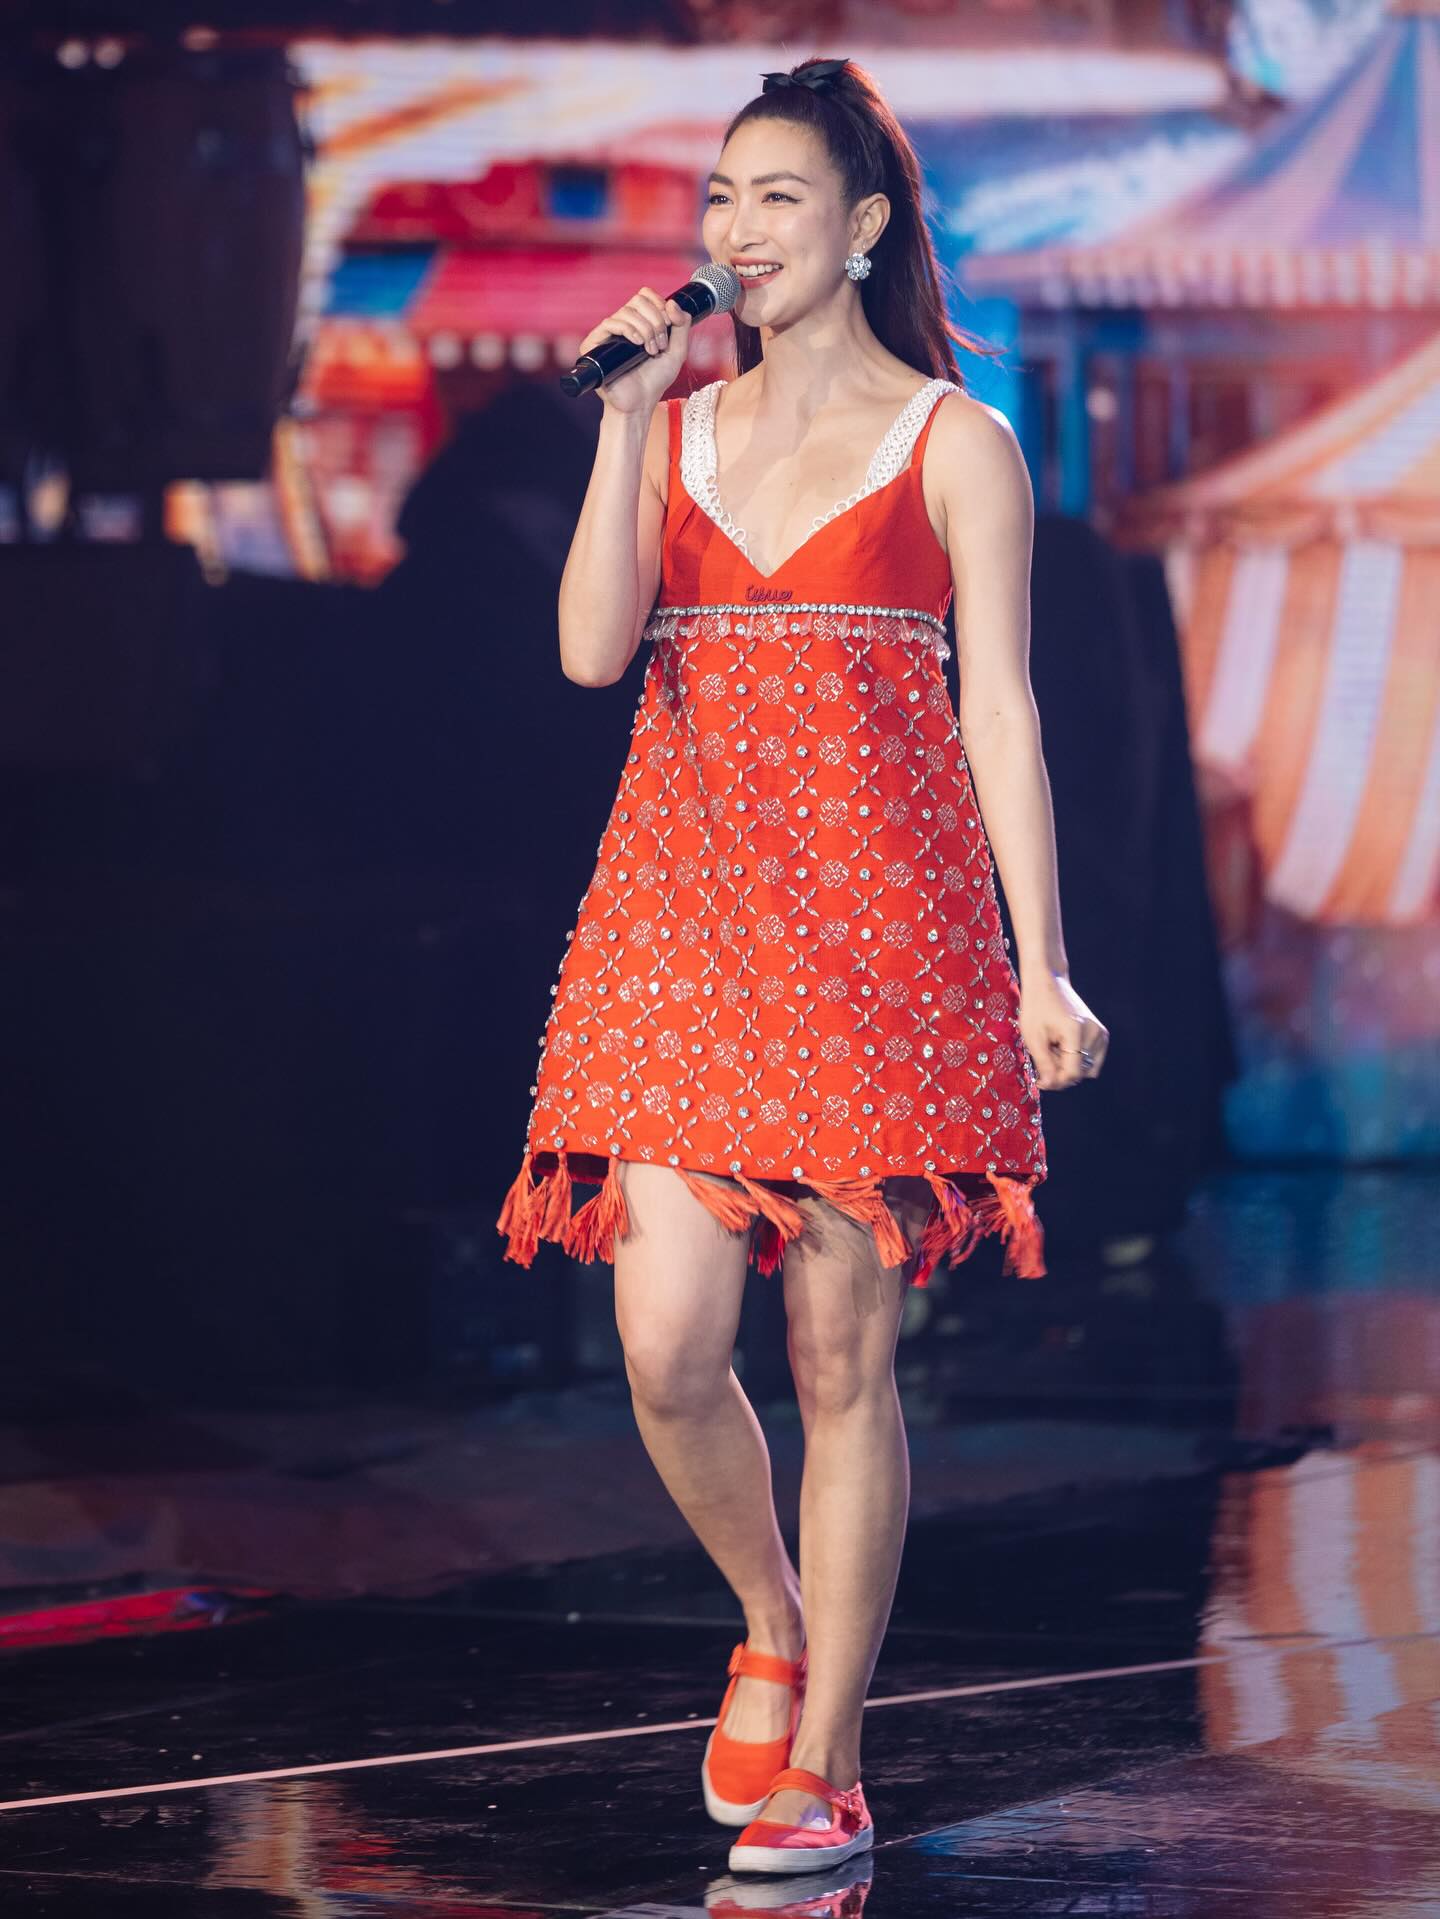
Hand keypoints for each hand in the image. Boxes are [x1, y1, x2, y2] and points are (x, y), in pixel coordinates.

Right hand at [577, 286, 692, 414]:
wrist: (640, 403)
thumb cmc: (655, 381)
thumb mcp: (677, 351)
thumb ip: (682, 325)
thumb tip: (672, 302)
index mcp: (638, 322)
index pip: (644, 295)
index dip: (659, 303)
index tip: (669, 325)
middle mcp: (622, 325)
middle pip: (637, 300)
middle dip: (656, 320)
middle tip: (661, 344)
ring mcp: (607, 334)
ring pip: (626, 311)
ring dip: (646, 329)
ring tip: (652, 351)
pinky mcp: (594, 344)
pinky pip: (609, 323)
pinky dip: (628, 329)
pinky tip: (637, 344)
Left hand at [1017, 972, 1107, 1090]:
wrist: (1048, 982)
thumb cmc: (1036, 1007)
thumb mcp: (1033, 1036)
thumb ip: (1043, 1063)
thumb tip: (1051, 1085)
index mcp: (1076, 1032)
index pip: (1072, 1072)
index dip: (1055, 1082)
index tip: (1039, 1080)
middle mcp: (1095, 1033)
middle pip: (1079, 1073)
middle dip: (1060, 1072)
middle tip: (1043, 1056)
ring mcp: (1101, 1034)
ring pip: (1086, 1069)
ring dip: (1068, 1067)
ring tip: (1053, 1049)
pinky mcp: (1102, 1035)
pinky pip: (1092, 1061)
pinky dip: (1077, 1059)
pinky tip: (1063, 1047)